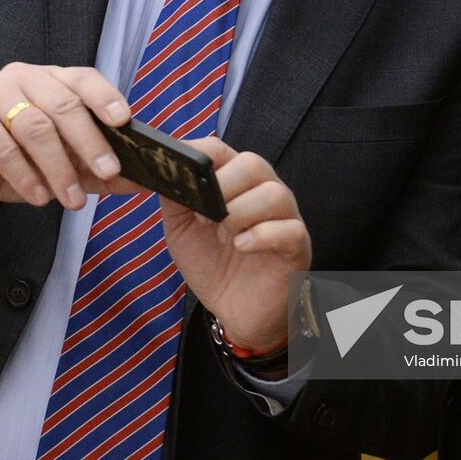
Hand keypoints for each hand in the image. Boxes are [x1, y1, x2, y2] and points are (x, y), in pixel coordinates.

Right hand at [0, 63, 135, 209]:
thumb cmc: (19, 158)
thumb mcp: (63, 163)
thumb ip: (97, 169)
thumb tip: (141, 182)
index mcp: (53, 79)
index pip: (84, 79)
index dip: (105, 97)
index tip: (125, 121)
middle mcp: (25, 77)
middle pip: (63, 104)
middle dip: (90, 141)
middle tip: (109, 171)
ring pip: (35, 127)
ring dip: (59, 167)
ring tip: (72, 199)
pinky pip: (3, 147)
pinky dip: (26, 176)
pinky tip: (40, 197)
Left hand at [161, 138, 310, 353]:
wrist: (234, 310)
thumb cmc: (212, 264)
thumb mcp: (181, 229)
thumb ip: (175, 198)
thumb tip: (164, 172)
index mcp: (235, 182)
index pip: (222, 149)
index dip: (201, 154)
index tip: (181, 169)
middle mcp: (263, 191)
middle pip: (253, 163)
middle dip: (223, 185)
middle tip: (204, 215)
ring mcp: (284, 217)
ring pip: (273, 193)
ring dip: (240, 212)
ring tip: (223, 235)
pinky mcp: (296, 245)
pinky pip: (288, 229)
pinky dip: (260, 235)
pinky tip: (241, 247)